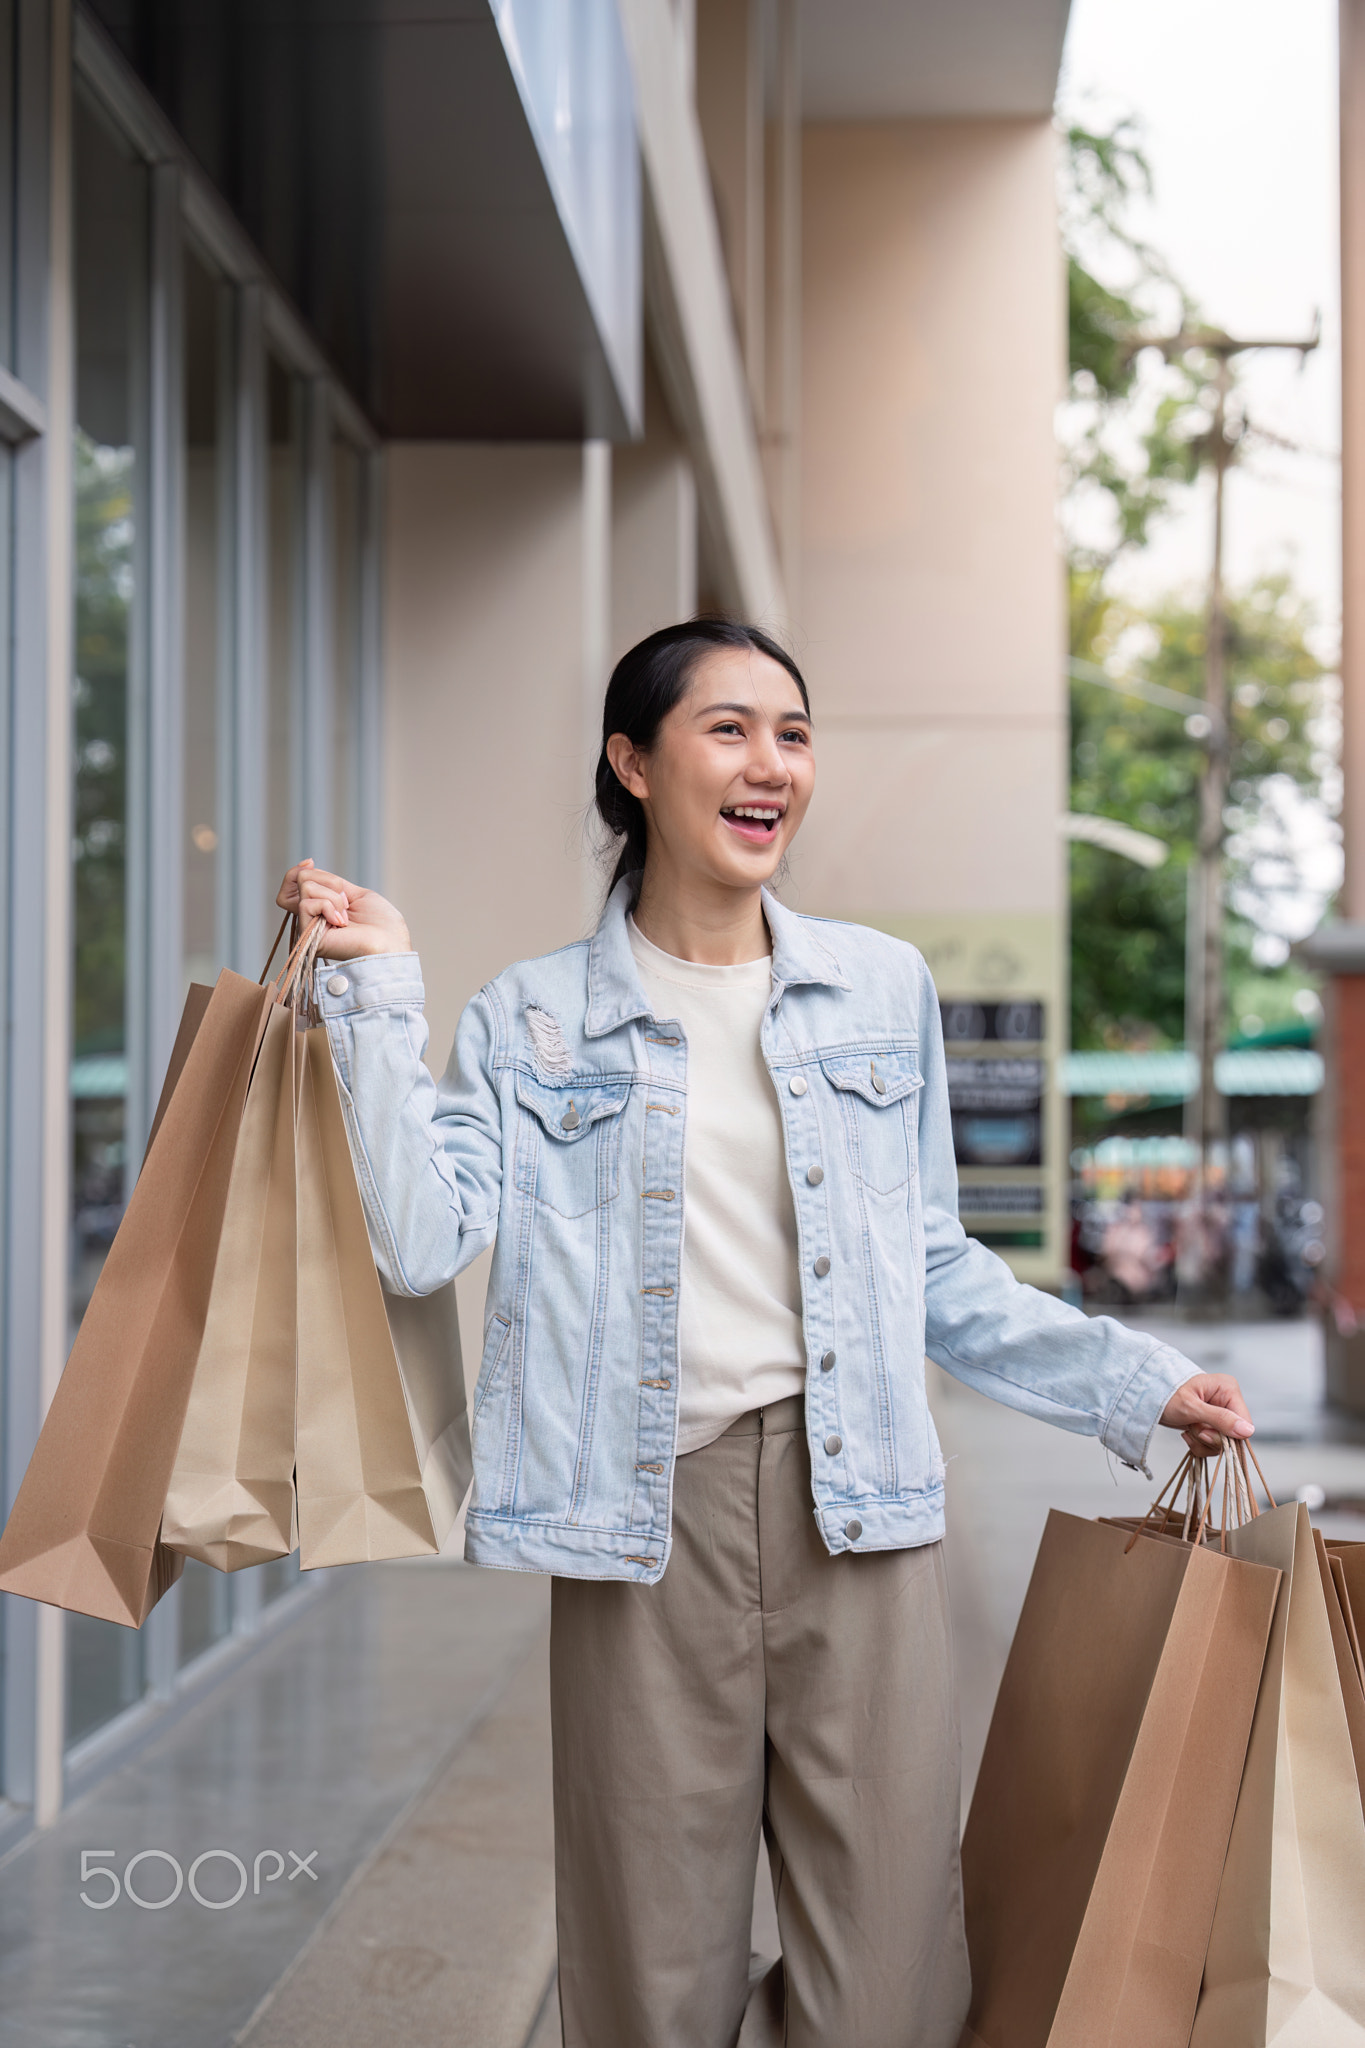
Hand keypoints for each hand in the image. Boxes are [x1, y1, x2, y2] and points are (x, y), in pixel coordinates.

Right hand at [276, 859, 411, 960]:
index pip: (293, 883)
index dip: (298, 870)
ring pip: (306, 888)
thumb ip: (330, 883)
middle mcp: (310, 919)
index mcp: (321, 910)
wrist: (390, 942)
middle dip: (327, 880)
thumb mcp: (355, 893)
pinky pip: (306, 904)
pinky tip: (341, 922)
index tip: (310, 862)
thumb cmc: (380, 923)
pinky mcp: (307, 936)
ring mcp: (308, 928)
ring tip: (346, 915)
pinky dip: (328, 906)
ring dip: (334, 896)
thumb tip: (307, 866)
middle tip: (346, 900)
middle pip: (299, 880)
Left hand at [1160, 1372, 1253, 1456]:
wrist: (1148, 1399)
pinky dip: (1199, 1444)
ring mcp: (1221, 1413)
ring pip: (1223, 1443)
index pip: (1244, 1423)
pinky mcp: (1212, 1424)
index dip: (1227, 1435)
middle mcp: (1228, 1400)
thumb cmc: (1166, 1395)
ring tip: (1188, 1428)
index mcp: (1228, 1389)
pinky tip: (1187, 1433)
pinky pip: (1214, 1444)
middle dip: (1210, 1438)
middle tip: (1193, 1428)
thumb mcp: (1192, 1408)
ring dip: (1202, 1441)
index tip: (1204, 1432)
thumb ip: (1220, 1419)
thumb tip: (1248, 1431)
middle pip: (1234, 1436)